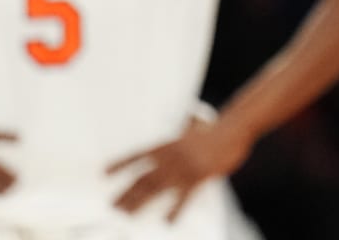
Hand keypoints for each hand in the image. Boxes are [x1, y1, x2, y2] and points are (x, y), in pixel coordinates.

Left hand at [107, 115, 253, 221]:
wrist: (234, 128)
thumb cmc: (217, 127)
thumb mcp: (196, 124)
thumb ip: (188, 125)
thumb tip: (189, 115)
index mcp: (167, 144)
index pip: (137, 155)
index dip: (120, 164)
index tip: (103, 172)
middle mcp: (170, 157)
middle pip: (142, 178)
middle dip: (126, 193)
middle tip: (112, 207)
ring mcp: (183, 168)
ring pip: (155, 189)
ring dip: (139, 203)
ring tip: (126, 215)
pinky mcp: (198, 177)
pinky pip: (183, 199)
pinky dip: (175, 211)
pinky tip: (168, 223)